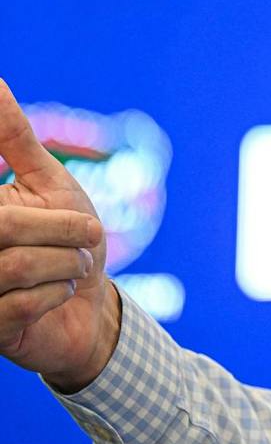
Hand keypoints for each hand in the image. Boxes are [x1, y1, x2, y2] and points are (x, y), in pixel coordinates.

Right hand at [0, 76, 119, 391]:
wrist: (87, 306)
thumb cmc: (67, 238)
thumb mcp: (47, 180)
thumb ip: (13, 136)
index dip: (37, 217)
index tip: (24, 205)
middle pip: (6, 228)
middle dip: (62, 228)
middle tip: (89, 236)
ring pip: (18, 266)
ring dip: (67, 263)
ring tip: (74, 266)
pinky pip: (25, 304)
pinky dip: (59, 293)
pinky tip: (61, 294)